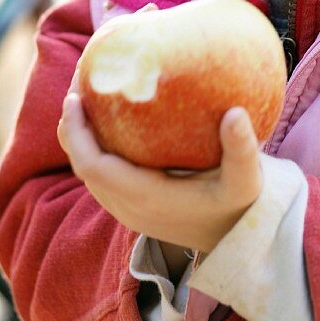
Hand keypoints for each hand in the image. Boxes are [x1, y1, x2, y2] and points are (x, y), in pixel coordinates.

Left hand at [57, 74, 262, 254]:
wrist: (236, 238)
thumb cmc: (239, 207)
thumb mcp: (246, 180)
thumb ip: (242, 149)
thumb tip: (235, 113)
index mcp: (146, 198)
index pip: (94, 165)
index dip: (78, 133)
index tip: (74, 97)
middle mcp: (129, 206)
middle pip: (82, 165)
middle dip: (72, 125)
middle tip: (76, 82)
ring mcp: (129, 208)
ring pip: (89, 170)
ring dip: (80, 135)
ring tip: (85, 94)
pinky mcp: (134, 204)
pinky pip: (101, 173)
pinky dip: (95, 145)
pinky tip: (108, 117)